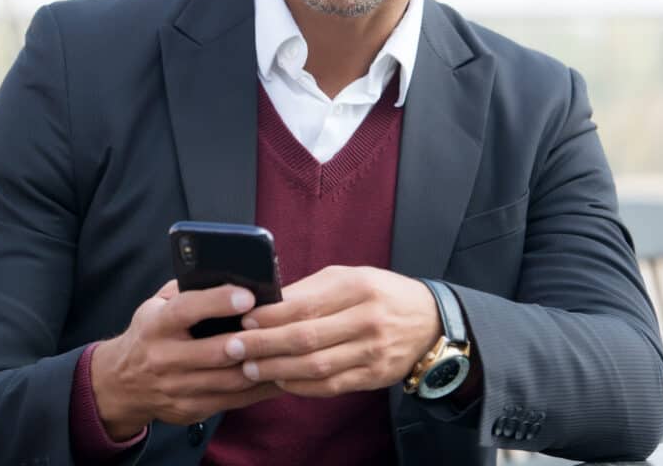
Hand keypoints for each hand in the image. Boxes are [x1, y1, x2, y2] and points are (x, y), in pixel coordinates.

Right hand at [90, 280, 282, 438]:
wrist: (122, 383)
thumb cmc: (151, 333)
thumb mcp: (156, 305)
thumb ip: (186, 289)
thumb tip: (225, 271)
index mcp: (155, 325)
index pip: (186, 310)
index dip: (217, 301)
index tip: (248, 294)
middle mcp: (163, 358)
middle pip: (214, 352)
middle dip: (249, 341)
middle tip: (281, 328)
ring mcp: (176, 388)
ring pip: (228, 380)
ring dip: (262, 367)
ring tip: (289, 352)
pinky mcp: (189, 409)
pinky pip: (232, 401)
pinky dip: (258, 390)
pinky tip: (279, 376)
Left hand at [226, 265, 440, 397]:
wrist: (430, 322)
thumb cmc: (379, 294)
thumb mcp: (349, 277)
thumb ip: (309, 290)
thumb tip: (265, 303)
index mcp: (358, 288)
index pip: (305, 305)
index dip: (270, 316)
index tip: (242, 319)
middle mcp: (367, 320)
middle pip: (306, 337)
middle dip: (263, 345)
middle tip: (232, 348)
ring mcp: (372, 352)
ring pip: (315, 366)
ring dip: (276, 369)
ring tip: (249, 367)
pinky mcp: (374, 376)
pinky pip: (330, 385)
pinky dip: (301, 385)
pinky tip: (279, 380)